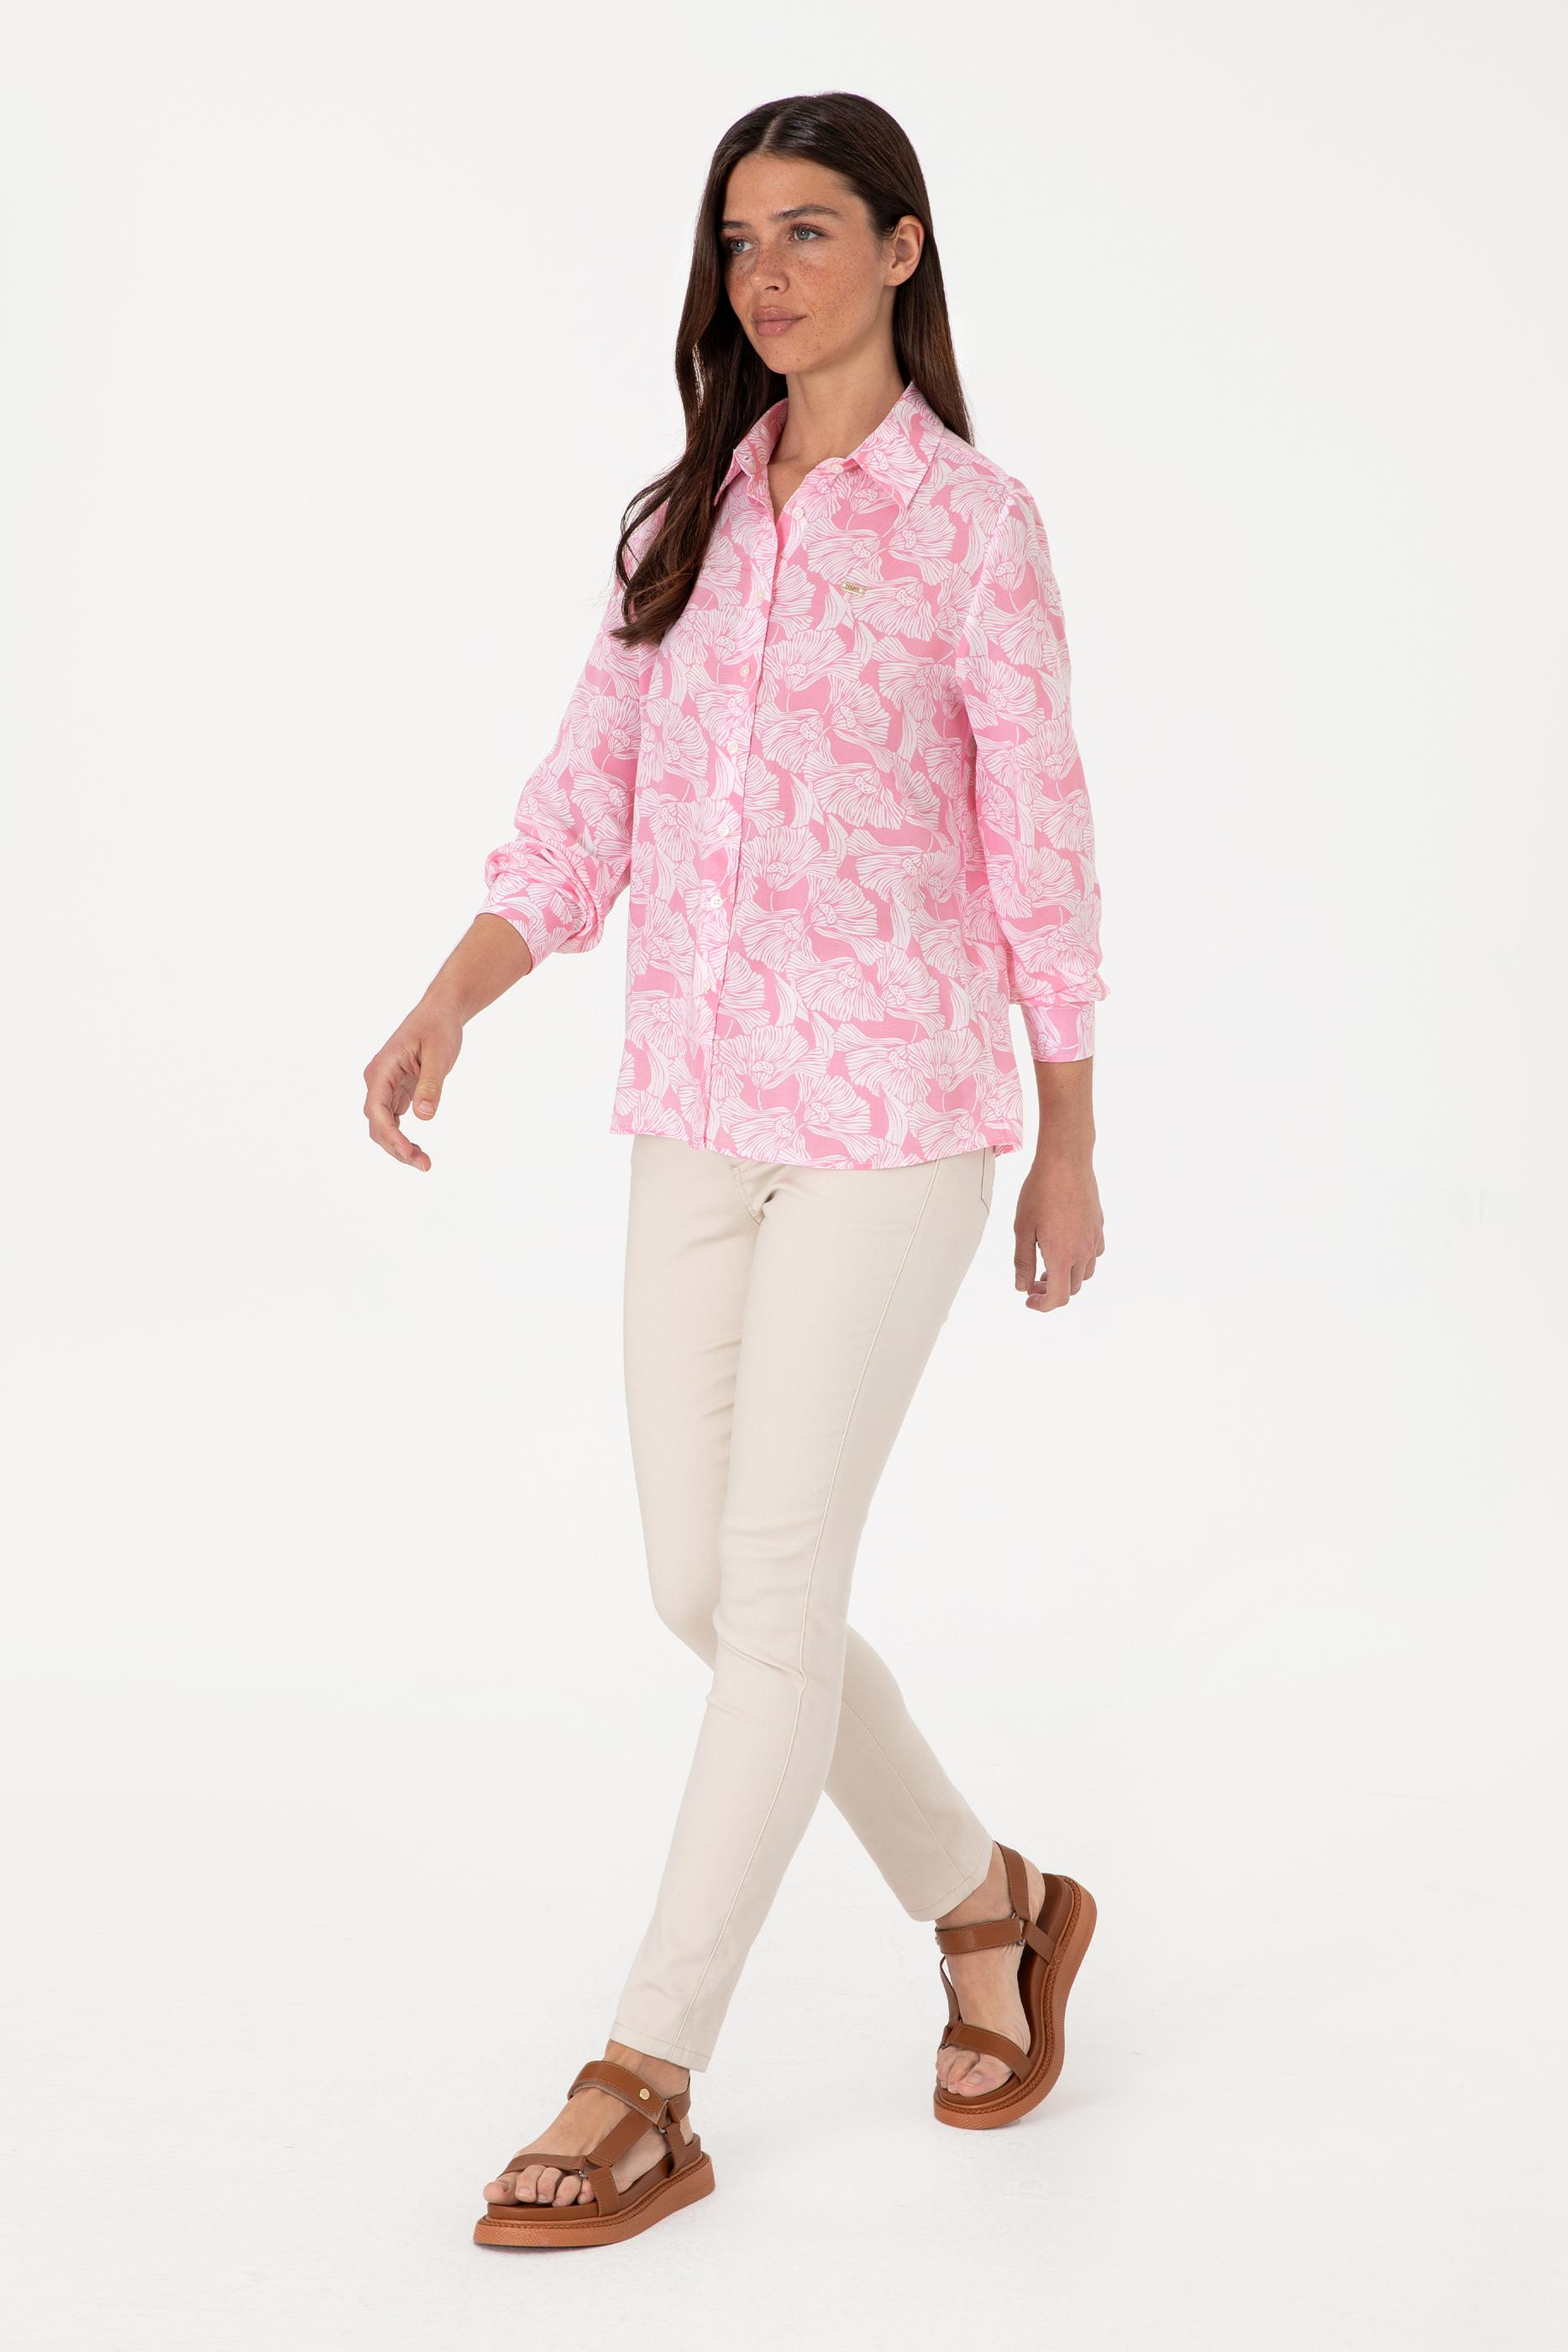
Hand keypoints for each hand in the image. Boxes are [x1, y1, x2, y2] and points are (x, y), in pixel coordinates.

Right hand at [362, 999, 463, 1170]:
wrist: (440, 1012)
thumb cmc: (439, 1028)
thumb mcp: (439, 1055)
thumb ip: (431, 1084)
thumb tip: (424, 1117)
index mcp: (381, 1069)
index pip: (376, 1110)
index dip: (390, 1135)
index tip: (408, 1152)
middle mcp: (378, 1080)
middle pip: (377, 1124)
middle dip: (396, 1148)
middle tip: (425, 1165)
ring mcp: (385, 1087)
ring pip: (384, 1126)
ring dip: (399, 1147)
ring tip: (424, 1163)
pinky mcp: (396, 1091)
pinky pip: (393, 1120)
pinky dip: (403, 1137)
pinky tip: (417, 1150)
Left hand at [1013, 1152, 1103, 1311]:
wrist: (1066, 1162)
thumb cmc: (1040, 1192)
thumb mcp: (1022, 1229)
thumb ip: (1023, 1262)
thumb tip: (1022, 1286)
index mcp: (1062, 1257)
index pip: (1058, 1298)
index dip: (1043, 1305)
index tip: (1029, 1300)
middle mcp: (1083, 1253)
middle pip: (1072, 1288)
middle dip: (1051, 1292)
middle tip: (1032, 1283)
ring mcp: (1093, 1239)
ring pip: (1085, 1273)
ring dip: (1067, 1277)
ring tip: (1048, 1267)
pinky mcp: (1098, 1226)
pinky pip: (1094, 1254)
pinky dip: (1080, 1261)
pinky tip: (1066, 1248)